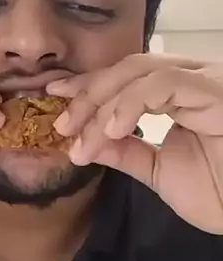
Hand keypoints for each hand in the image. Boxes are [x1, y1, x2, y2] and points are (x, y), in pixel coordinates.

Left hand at [48, 54, 222, 233]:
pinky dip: (131, 103)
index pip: (127, 77)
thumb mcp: (159, 171)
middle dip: (88, 93)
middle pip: (127, 68)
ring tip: (84, 137)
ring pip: (140, 72)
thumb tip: (86, 140)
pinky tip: (114, 129)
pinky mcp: (215, 91)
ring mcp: (206, 81)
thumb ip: (126, 151)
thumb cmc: (221, 192)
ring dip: (103, 104)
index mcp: (182, 94)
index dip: (89, 84)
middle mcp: (194, 78)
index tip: (54, 96)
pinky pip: (164, 83)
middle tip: (62, 123)